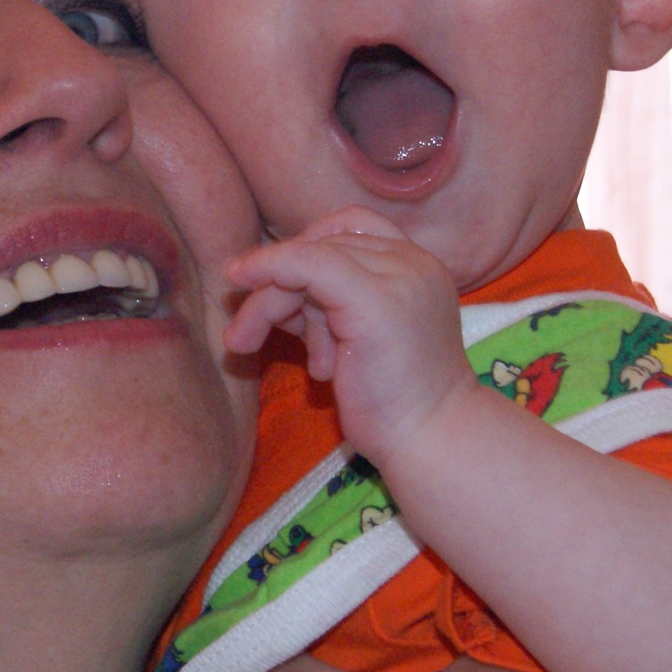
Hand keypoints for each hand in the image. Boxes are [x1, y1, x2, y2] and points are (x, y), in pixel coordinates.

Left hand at [223, 208, 469, 462]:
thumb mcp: (352, 337)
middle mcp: (414, 262)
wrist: (429, 440)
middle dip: (276, 283)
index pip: (348, 231)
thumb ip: (324, 303)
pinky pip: (308, 265)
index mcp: (416, 267)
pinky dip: (270, 271)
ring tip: (247, 344)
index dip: (303, 252)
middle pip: (323, 244)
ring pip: (310, 259)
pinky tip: (242, 289)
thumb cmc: (392, 402)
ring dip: (267, 301)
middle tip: (244, 331)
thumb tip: (262, 278)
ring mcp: (399, 277)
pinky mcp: (376, 300)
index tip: (273, 290)